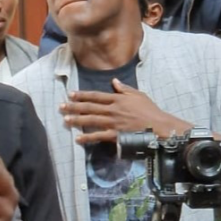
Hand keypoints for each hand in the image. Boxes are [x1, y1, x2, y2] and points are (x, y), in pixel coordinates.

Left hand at [60, 78, 191, 144]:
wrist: (159, 126)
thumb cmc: (150, 110)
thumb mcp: (138, 95)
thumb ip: (124, 89)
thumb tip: (113, 81)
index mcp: (117, 99)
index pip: (96, 96)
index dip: (82, 95)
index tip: (71, 94)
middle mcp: (112, 110)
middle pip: (89, 107)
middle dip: (74, 107)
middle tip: (61, 107)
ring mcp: (113, 123)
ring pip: (91, 120)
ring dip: (77, 120)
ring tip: (65, 120)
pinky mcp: (116, 135)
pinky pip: (99, 136)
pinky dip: (88, 137)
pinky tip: (78, 138)